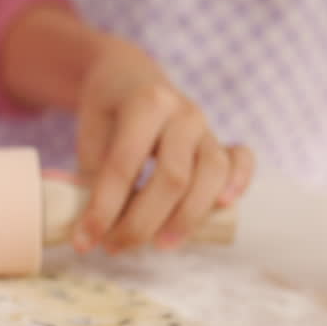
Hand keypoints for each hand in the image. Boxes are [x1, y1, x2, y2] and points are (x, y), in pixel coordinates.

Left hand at [72, 38, 253, 253]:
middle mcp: (183, 112)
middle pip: (172, 177)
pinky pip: (242, 160)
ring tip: (160, 246)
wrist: (128, 78)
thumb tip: (95, 230)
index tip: (84, 240)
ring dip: (187, 217)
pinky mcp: (221, 141)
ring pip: (210, 175)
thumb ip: (95, 177)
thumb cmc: (106, 114)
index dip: (104, 208)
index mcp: (145, 103)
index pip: (124, 165)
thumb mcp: (91, 137)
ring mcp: (207, 127)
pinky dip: (240, 182)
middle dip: (142, 221)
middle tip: (115, 247)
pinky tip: (225, 206)